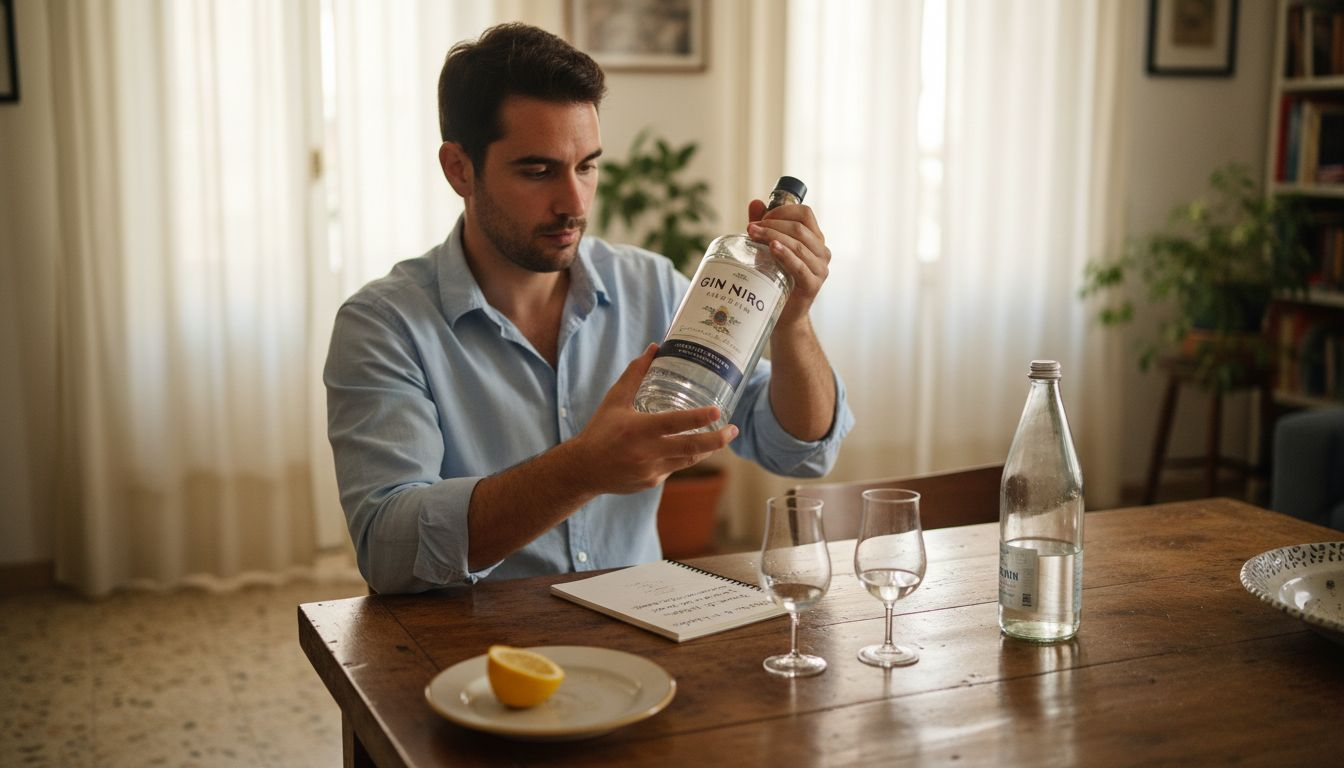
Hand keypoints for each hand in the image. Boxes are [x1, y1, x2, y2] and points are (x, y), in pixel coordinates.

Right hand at [568, 345, 737, 495]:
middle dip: (717, 440)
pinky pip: (675, 468)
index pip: (674, 423)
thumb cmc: (601, 430)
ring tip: (722, 437)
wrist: (583, 470)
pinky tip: (687, 447)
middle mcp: (647, 452)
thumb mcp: (615, 399)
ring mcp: (651, 470)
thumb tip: (654, 347)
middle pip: (691, 449)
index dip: (697, 418)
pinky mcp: (652, 482)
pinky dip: (683, 456)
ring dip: (707, 449)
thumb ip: (635, 373)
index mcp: (638, 430)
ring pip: (688, 460)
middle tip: (733, 429)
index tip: (717, 411)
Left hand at [747, 199, 830, 329]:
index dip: (783, 211)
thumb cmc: (776, 279)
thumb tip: (755, 202)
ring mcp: (820, 269)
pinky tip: (773, 248)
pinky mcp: (813, 285)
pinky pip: (800, 266)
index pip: (805, 214)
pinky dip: (786, 255)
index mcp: (815, 239)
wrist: (782, 314)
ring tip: (753, 235)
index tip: (762, 217)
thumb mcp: (768, 248)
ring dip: (773, 236)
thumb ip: (765, 226)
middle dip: (772, 224)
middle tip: (751, 228)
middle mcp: (822, 252)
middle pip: (799, 228)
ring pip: (798, 245)